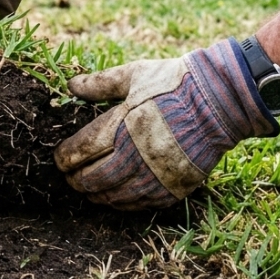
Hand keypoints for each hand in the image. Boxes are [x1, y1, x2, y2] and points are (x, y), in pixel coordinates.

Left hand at [54, 38, 279, 210]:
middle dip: (76, 180)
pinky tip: (114, 197)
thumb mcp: (134, 75)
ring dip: (95, 195)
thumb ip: (100, 84)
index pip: (82, 151)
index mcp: (122, 125)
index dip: (65, 158)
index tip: (58, 158)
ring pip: (114, 196)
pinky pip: (140, 204)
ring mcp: (156, 174)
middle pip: (94, 178)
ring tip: (87, 190)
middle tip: (68, 177)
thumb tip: (71, 86)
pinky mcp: (174, 187)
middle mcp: (136, 155)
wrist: (221, 101)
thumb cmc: (174, 83)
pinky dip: (122, 203)